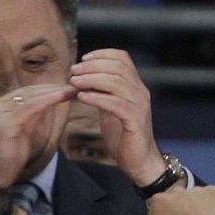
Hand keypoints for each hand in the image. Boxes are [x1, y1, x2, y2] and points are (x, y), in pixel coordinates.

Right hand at [0, 83, 76, 186]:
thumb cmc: (8, 157)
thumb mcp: (23, 130)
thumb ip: (32, 116)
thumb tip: (50, 101)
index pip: (24, 92)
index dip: (45, 89)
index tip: (64, 88)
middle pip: (27, 91)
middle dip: (51, 88)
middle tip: (73, 87)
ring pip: (30, 97)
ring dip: (53, 92)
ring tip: (71, 91)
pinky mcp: (4, 122)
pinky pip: (31, 107)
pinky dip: (48, 100)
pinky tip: (61, 97)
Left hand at [68, 49, 163, 185]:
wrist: (140, 160)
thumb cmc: (123, 135)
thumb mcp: (111, 108)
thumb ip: (103, 93)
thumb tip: (84, 78)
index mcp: (135, 86)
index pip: (123, 58)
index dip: (102, 54)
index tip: (83, 59)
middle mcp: (140, 92)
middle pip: (118, 67)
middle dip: (93, 66)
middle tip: (73, 71)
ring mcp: (139, 105)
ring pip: (117, 83)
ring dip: (92, 79)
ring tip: (74, 82)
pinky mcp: (135, 121)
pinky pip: (116, 103)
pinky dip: (97, 98)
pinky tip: (82, 97)